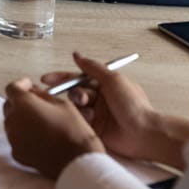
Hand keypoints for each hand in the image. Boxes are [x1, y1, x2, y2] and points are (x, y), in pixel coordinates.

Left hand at [3, 77, 104, 178]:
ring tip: (40, 122)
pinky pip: (15, 139)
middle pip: (9, 105)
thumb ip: (42, 95)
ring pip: (11, 122)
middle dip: (20, 102)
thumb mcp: (62, 104)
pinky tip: (39, 137)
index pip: (12, 88)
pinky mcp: (16, 152)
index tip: (28, 85)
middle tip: (36, 103)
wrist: (77, 161)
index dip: (21, 85)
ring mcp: (13, 138)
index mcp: (23, 104)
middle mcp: (13, 120)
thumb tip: (34, 92)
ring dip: (21, 119)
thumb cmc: (73, 132)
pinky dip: (23, 135)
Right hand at [39, 51, 188, 166]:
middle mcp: (99, 98)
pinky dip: (81, 119)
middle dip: (73, 93)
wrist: (143, 134)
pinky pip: (79, 120)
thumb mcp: (113, 80)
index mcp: (104, 84)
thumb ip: (92, 68)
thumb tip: (76, 55)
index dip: (62, 78)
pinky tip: (90, 121)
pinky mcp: (93, 129)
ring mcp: (96, 114)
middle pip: (75, 91)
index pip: (78, 77)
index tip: (45, 79)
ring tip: (89, 111)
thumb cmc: (132, 104)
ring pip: (76, 106)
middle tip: (80, 99)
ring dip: (79, 106)